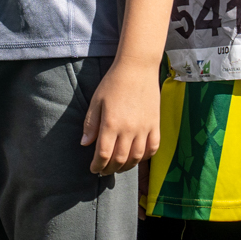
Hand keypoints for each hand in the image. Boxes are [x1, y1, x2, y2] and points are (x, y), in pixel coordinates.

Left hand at [81, 57, 158, 174]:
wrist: (137, 68)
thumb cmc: (113, 83)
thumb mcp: (96, 101)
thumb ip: (90, 124)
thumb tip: (85, 143)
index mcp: (111, 123)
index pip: (103, 154)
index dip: (97, 165)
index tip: (93, 169)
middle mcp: (129, 129)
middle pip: (119, 159)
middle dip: (109, 168)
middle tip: (103, 170)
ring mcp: (144, 128)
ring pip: (136, 157)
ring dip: (126, 166)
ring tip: (118, 167)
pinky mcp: (156, 124)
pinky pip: (153, 148)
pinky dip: (144, 157)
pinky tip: (136, 158)